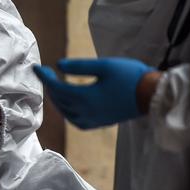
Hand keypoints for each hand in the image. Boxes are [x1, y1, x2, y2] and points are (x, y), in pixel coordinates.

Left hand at [33, 57, 154, 128]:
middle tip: (46, 72)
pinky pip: (74, 120)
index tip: (37, 67)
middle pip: (59, 100)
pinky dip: (67, 110)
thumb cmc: (130, 77)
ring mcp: (91, 121)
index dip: (45, 77)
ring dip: (57, 99)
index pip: (56, 88)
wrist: (152, 95)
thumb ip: (80, 66)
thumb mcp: (105, 66)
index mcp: (85, 98)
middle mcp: (85, 113)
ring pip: (65, 112)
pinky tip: (67, 103)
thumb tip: (58, 65)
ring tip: (54, 85)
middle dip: (50, 86)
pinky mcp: (97, 124)